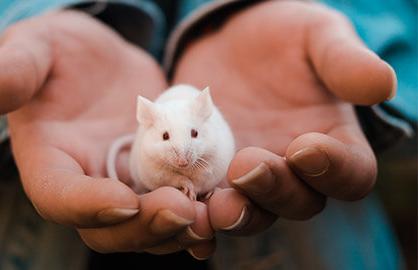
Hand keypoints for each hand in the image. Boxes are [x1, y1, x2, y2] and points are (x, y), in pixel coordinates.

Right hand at [0, 10, 213, 255]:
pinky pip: (176, 206)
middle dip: (143, 227)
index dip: (85, 206)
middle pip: (109, 227)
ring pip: (147, 225)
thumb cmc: (61, 52)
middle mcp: (87, 184)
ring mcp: (125, 184)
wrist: (103, 61)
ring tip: (211, 217)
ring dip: (178, 228)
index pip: (59, 197)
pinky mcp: (157, 177)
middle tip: (182, 213)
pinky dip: (198, 215)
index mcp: (51, 161)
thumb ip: (9, 73)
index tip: (121, 200)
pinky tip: (223, 211)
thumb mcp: (35, 50)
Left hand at [172, 1, 396, 234]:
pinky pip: (209, 206)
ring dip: (235, 214)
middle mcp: (294, 171)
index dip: (333, 169)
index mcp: (331, 142)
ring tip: (213, 206)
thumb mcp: (315, 37)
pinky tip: (182, 210)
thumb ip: (343, 61)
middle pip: (297, 202)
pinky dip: (200, 218)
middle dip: (273, 191)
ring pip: (251, 212)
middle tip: (246, 168)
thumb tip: (382, 85)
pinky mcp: (211, 176)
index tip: (304, 147)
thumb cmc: (281, 37)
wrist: (227, 42)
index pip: (349, 173)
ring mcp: (250, 177)